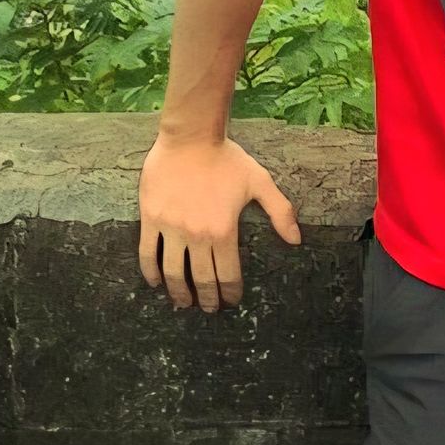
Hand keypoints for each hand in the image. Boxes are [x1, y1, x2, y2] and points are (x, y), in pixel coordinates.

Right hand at [137, 131, 301, 312]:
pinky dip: (151, 273)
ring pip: (173, 273)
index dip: (230, 293)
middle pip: (201, 280)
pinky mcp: (151, 218)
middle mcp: (197, 235)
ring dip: (179, 293)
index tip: (231, 301)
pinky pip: (148, 253)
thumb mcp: (260, 182)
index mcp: (224, 231)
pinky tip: (156, 282)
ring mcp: (171, 228)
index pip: (228, 275)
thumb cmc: (226, 158)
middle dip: (207, 299)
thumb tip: (296, 240)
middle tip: (209, 308)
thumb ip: (280, 212)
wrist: (190, 136)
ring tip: (184, 302)